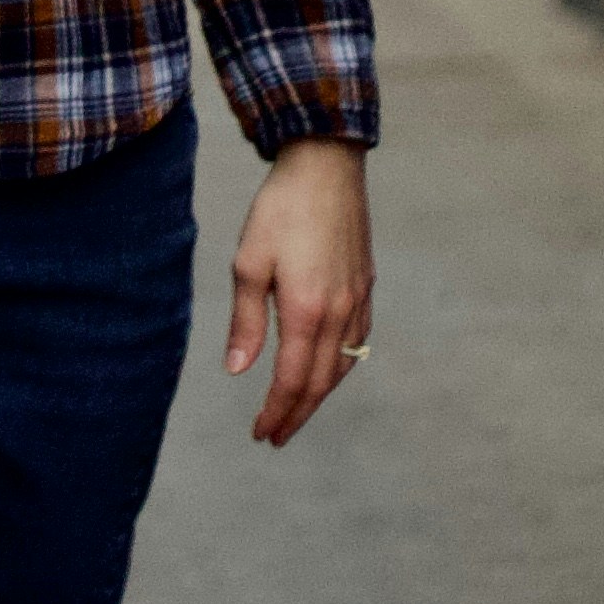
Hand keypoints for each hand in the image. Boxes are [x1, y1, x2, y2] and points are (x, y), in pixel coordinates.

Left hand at [223, 139, 373, 446]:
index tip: (261, 433)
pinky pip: (356, 342)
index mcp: (307, 311)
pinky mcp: (365, 287)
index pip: (292, 381)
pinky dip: (339, 366)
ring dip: (318, 394)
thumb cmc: (280, 210)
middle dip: (296, 414)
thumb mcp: (249, 262)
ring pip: (342, 366)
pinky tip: (324, 368)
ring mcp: (357, 301)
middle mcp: (339, 313)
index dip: (277, 412)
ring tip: (295, 409)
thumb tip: (238, 370)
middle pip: (319, 383)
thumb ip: (246, 321)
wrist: (326, 167)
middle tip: (274, 436)